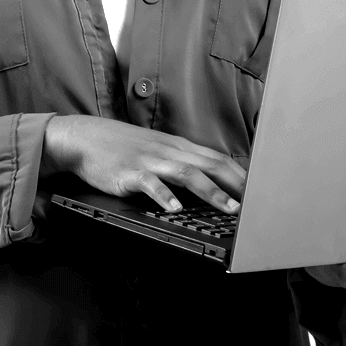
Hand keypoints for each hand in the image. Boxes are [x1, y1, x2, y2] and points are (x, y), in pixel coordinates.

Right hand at [41, 115, 245, 214]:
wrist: (87, 137)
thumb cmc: (123, 146)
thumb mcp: (157, 149)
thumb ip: (181, 162)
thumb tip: (209, 181)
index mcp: (178, 147)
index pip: (216, 158)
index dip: (239, 175)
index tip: (258, 191)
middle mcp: (169, 151)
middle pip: (209, 164)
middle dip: (234, 185)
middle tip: (254, 204)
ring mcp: (150, 161)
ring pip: (186, 173)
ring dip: (210, 191)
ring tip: (227, 208)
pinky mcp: (130, 172)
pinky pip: (150, 184)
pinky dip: (164, 196)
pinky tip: (174, 208)